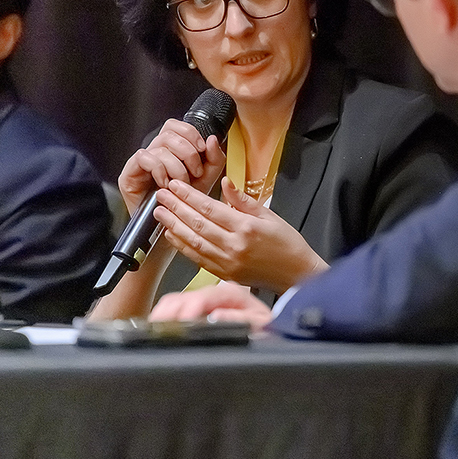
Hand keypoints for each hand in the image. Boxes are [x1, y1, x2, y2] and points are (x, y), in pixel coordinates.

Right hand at [118, 119, 225, 213]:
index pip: (177, 126)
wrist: (171, 228)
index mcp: (171, 149)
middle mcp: (155, 152)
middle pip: (169, 133)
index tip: (202, 149)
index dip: (191, 133)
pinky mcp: (129, 173)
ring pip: (160, 146)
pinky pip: (144, 158)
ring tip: (181, 184)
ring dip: (177, 166)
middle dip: (188, 152)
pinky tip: (165, 185)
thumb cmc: (185, 204)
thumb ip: (213, 158)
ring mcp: (141, 162)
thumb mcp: (206, 179)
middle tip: (195, 172)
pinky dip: (160, 170)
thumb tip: (212, 139)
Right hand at [149, 281, 272, 327]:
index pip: (203, 297)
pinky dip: (164, 318)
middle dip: (168, 313)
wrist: (274, 332)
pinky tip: (159, 328)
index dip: (188, 310)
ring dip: (163, 315)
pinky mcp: (197, 310)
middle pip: (183, 297)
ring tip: (155, 331)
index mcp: (232, 294)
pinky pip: (174, 309)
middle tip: (158, 330)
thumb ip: (242, 320)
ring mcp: (205, 302)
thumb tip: (218, 316)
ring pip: (174, 302)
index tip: (179, 323)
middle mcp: (216, 294)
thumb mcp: (263, 326)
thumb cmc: (268, 330)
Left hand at [153, 177, 329, 292]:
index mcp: (247, 228)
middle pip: (197, 224)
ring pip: (193, 242)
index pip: (210, 208)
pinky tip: (172, 235)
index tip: (175, 186)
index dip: (190, 195)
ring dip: (173, 226)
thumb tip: (224, 183)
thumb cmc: (288, 245)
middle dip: (176, 207)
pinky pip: (198, 258)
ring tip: (160, 213)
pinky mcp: (224, 275)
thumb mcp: (270, 215)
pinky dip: (182, 246)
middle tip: (160, 196)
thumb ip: (244, 200)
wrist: (297, 275)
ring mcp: (228, 263)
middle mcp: (235, 246)